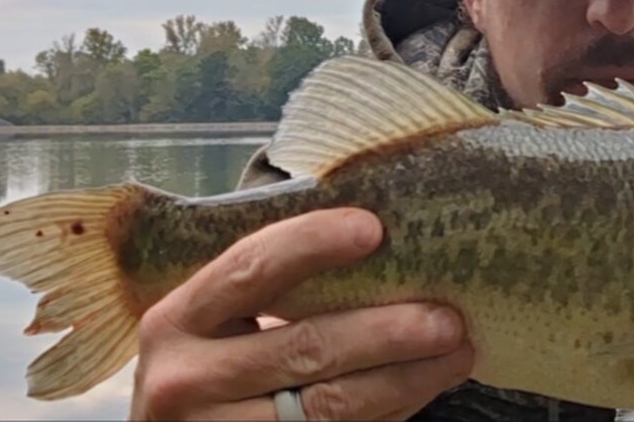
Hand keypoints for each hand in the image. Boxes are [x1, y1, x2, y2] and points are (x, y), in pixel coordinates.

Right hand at [128, 208, 474, 420]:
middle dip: (387, 330)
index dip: (311, 244)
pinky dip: (391, 410)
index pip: (250, 271)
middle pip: (305, 347)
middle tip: (447, 317)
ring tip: (456, 352)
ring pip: (330, 405)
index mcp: (177, 320)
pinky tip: (424, 386)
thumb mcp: (214, 322)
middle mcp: (187, 379)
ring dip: (407, 378)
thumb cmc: (209, 362)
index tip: (373, 229)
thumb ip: (269, 290)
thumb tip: (379, 245)